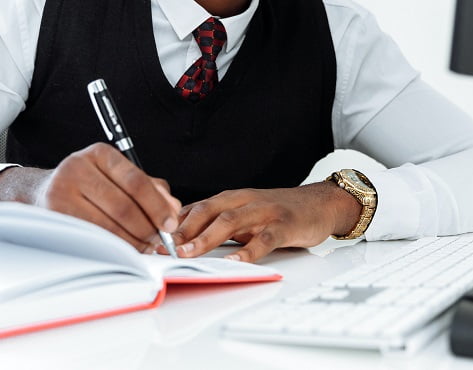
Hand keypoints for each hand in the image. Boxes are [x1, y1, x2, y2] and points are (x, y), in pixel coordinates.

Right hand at [0, 143, 180, 251]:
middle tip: (159, 240)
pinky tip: (124, 249)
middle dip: (147, 229)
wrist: (43, 192)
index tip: (170, 223)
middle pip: (124, 207)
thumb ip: (151, 188)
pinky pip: (93, 238)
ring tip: (144, 246)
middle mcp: (77, 168)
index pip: (136, 182)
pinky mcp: (55, 216)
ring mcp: (61, 192)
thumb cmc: (90, 186)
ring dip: (133, 242)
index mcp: (99, 154)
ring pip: (109, 226)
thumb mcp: (119, 177)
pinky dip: (114, 247)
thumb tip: (173, 208)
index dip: (158, 206)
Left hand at [160, 182, 361, 261]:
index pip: (195, 208)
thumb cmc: (278, 212)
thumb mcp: (243, 214)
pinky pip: (264, 239)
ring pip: (230, 221)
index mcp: (231, 199)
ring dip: (206, 238)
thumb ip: (217, 224)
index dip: (172, 224)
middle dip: (182, 230)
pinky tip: (236, 262)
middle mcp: (244, 201)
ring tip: (189, 253)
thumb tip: (182, 240)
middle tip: (163, 249)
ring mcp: (264, 212)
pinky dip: (249, 251)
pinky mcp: (284, 225)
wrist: (321, 203)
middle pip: (207, 211)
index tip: (152, 241)